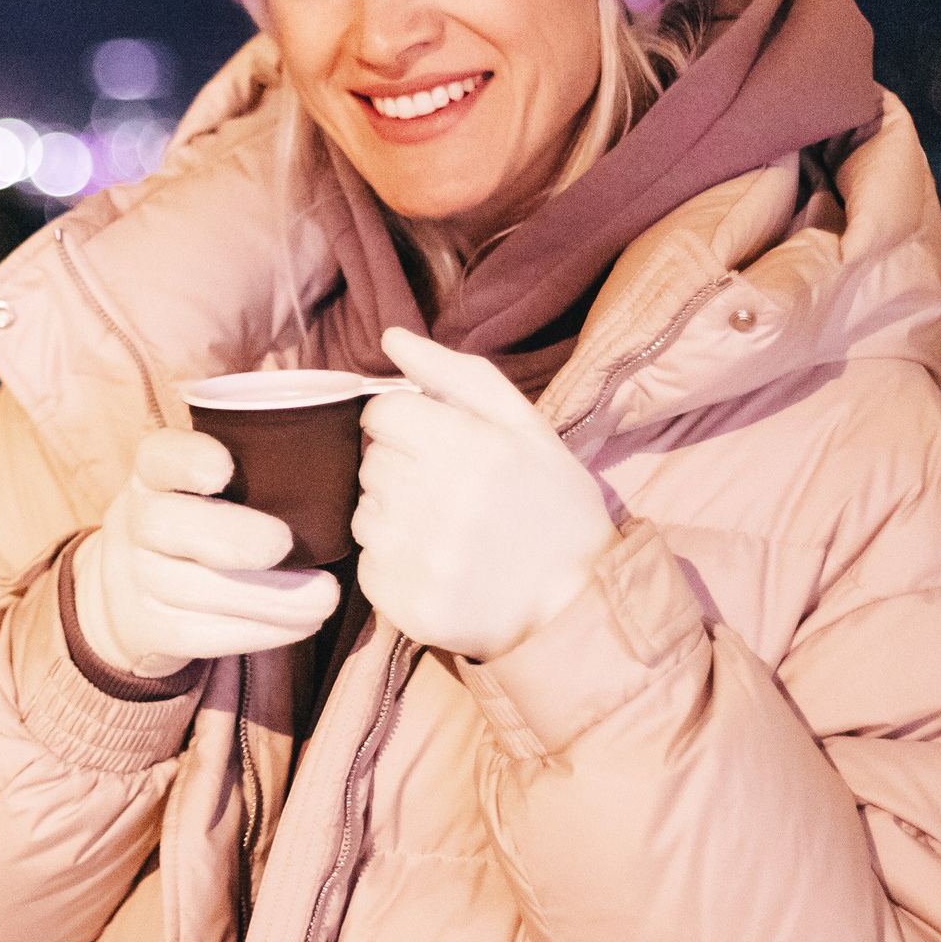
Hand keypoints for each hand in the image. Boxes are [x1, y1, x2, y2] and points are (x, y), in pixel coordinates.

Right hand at [72, 429, 342, 680]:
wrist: (130, 590)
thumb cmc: (202, 520)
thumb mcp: (209, 485)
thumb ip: (259, 465)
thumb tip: (365, 445)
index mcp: (154, 472)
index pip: (159, 455)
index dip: (186, 460)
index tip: (223, 467)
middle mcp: (135, 520)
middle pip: (164, 525)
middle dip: (228, 535)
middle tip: (284, 543)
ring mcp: (134, 578)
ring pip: (187, 589)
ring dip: (264, 597)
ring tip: (324, 597)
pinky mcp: (148, 628)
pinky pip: (198, 635)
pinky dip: (257, 632)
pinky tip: (303, 623)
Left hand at [353, 327, 616, 660]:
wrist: (575, 603)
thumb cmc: (552, 504)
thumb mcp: (524, 426)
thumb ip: (454, 375)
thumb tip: (391, 338)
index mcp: (468, 447)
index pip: (383, 414)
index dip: (409, 424)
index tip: (439, 445)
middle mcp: (435, 501)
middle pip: (372, 460)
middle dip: (405, 468)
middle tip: (454, 492)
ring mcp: (415, 557)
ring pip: (365, 510)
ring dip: (396, 513)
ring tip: (448, 530)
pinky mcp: (401, 602)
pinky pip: (368, 560)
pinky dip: (395, 558)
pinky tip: (438, 563)